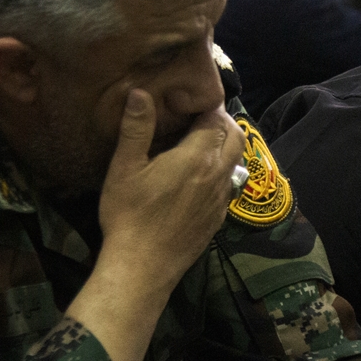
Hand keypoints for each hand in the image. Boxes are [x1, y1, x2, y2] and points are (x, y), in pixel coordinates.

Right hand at [99, 91, 243, 275]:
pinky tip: (199, 178)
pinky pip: (230, 185)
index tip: (190, 99)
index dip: (206, 104)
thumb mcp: (124, 169)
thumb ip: (136, 128)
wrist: (143, 268)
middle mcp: (218, 175)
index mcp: (197, 157)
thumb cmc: (129, 215)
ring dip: (224, 147)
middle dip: (222, 122)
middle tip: (198, 118)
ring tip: (200, 144)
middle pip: (235, 136)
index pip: (215, 118)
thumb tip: (141, 92)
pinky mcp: (219, 218)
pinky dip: (222, 171)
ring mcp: (222, 199)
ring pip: (236, 161)